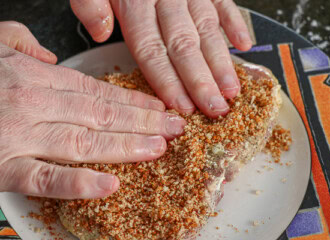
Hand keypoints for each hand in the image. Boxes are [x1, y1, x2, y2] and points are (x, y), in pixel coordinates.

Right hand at [0, 22, 185, 198]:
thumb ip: (21, 46)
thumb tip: (48, 57)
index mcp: (37, 77)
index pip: (100, 91)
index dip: (134, 101)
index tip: (161, 109)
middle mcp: (36, 103)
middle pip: (102, 115)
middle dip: (144, 123)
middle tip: (177, 129)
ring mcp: (20, 135)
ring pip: (85, 142)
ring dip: (126, 147)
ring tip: (159, 149)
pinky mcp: (1, 167)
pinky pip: (45, 177)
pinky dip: (78, 183)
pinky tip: (110, 186)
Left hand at [70, 0, 251, 117]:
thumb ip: (89, 3)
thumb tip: (101, 31)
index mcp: (134, 3)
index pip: (152, 49)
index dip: (167, 80)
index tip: (181, 105)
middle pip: (184, 45)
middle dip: (201, 81)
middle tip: (215, 109)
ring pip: (206, 29)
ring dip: (221, 61)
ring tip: (231, 89)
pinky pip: (223, 3)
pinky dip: (236, 22)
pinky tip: (244, 45)